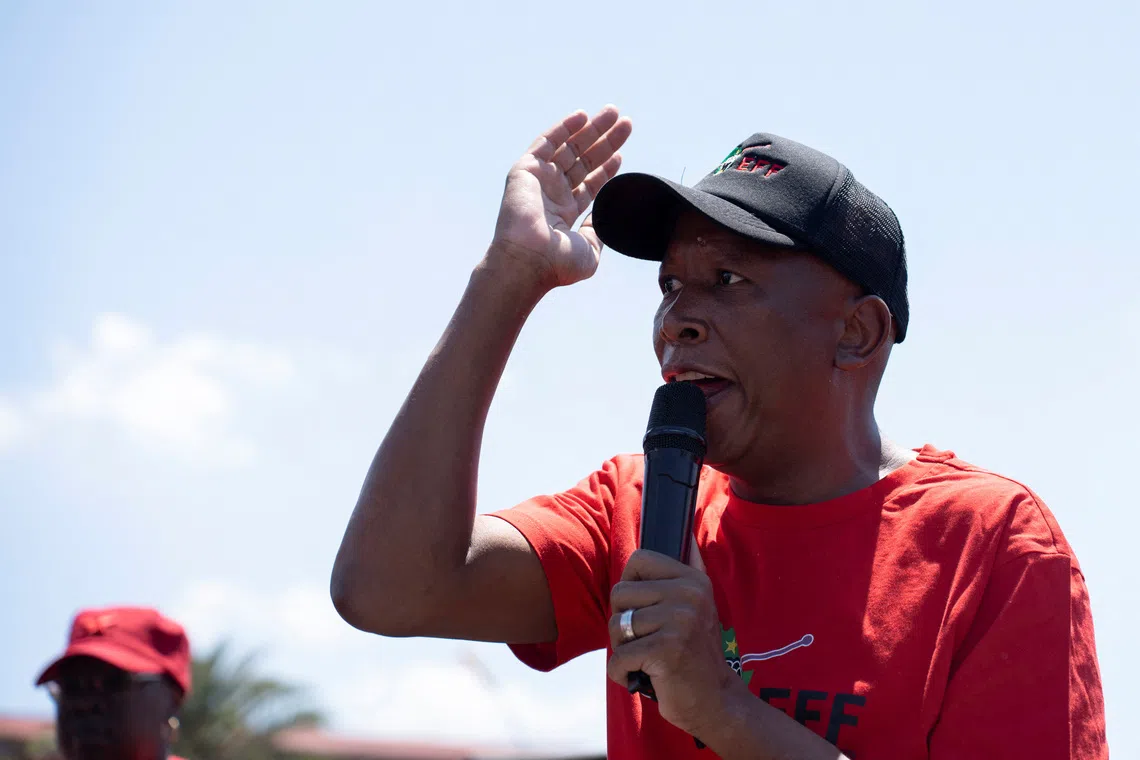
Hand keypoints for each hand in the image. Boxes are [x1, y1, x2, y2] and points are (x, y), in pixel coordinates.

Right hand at [490, 105, 631, 289]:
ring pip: (569, 147)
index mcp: (564, 214)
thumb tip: (609, 216)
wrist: (529, 261)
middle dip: (605, 142)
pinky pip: (546, 142)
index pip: (588, 185)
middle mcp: (551, 195)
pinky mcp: (526, 170)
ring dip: (591, 129)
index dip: (605, 168)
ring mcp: (539, 181)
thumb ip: (600, 230)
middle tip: (626, 124)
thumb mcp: (591, 249)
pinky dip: (563, 128)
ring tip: (613, 112)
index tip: (622, 154)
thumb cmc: (557, 263)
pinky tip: (583, 116)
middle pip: (583, 161)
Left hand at [607, 546, 746, 738]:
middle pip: (619, 594)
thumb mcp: (699, 606)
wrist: (716, 702)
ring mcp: (679, 621)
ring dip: (623, 651)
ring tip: (647, 660)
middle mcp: (688, 595)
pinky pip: (619, 658)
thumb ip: (692, 568)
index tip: (644, 609)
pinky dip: (622, 674)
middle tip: (646, 643)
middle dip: (622, 624)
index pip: (638, 560)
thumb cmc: (695, 655)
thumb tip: (687, 532)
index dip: (630, 586)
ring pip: (616, 626)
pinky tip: (644, 678)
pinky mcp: (666, 650)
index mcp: (693, 580)